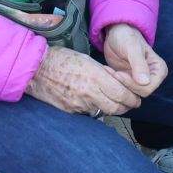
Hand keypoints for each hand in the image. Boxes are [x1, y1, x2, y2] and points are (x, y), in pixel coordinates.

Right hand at [25, 44, 143, 115]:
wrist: (36, 70)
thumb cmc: (61, 59)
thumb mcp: (87, 60)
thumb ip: (103, 73)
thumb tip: (116, 83)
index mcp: (95, 76)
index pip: (122, 94)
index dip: (132, 98)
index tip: (136, 98)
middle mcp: (89, 92)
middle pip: (116, 108)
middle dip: (126, 107)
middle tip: (130, 103)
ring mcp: (79, 104)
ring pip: (103, 111)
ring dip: (111, 108)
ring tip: (112, 101)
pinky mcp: (70, 111)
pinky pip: (88, 113)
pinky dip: (94, 108)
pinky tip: (93, 101)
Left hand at [100, 23, 168, 98]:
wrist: (116, 34)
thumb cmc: (127, 37)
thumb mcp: (132, 48)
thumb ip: (139, 65)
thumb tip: (145, 82)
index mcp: (159, 70)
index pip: (148, 88)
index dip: (132, 84)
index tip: (119, 74)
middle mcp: (153, 78)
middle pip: (139, 93)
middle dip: (124, 84)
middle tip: (113, 73)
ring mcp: (141, 81)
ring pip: (130, 94)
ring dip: (118, 85)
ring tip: (109, 71)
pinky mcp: (130, 83)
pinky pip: (123, 90)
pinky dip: (114, 84)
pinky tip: (108, 72)